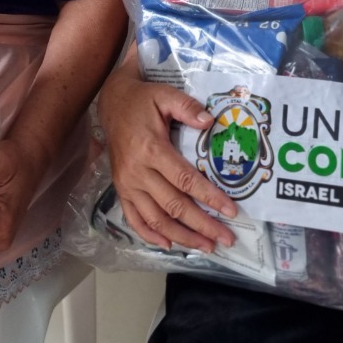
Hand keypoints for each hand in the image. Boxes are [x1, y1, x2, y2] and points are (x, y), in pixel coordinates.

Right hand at [97, 59, 237, 252]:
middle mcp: (137, 172)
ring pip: (155, 218)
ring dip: (181, 236)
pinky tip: (168, 244)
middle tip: (226, 238)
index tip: (231, 211)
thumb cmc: (142, 101)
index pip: (185, 180)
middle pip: (173, 205)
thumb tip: (210, 122)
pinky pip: (133, 218)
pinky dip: (150, 235)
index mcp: (151, 149)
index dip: (209, 197)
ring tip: (205, 246)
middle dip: (202, 225)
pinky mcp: (120, 190)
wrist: (111, 103)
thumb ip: (188, 107)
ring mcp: (127, 184)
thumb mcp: (165, 95)